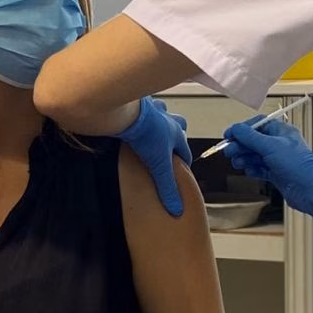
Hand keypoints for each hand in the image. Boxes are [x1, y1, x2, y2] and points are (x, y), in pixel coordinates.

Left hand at [115, 97, 192, 215]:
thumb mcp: (159, 165)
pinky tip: (132, 120)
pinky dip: (140, 113)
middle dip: (177, 134)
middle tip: (168, 146)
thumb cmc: (146, 132)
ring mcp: (152, 110)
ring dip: (160, 119)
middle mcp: (167, 120)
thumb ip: (167, 187)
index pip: (186, 151)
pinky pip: (142, 108)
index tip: (181, 170)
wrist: (127, 111)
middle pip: (179, 125)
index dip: (184, 162)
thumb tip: (176, 208)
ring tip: (151, 130)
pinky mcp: (137, 105)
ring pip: (162, 113)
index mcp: (176, 134)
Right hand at [222, 118, 312, 228]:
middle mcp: (280, 144)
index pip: (258, 124)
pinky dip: (253, 170)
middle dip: (240, 146)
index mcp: (281, 131)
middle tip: (229, 153)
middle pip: (254, 140)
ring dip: (245, 159)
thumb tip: (235, 129)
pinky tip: (250, 172)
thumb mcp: (270, 146)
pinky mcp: (277, 174)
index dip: (242, 129)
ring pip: (255, 156)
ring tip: (238, 163)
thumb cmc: (296, 164)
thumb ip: (250, 137)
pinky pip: (260, 169)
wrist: (311, 189)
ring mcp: (278, 159)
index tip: (229, 135)